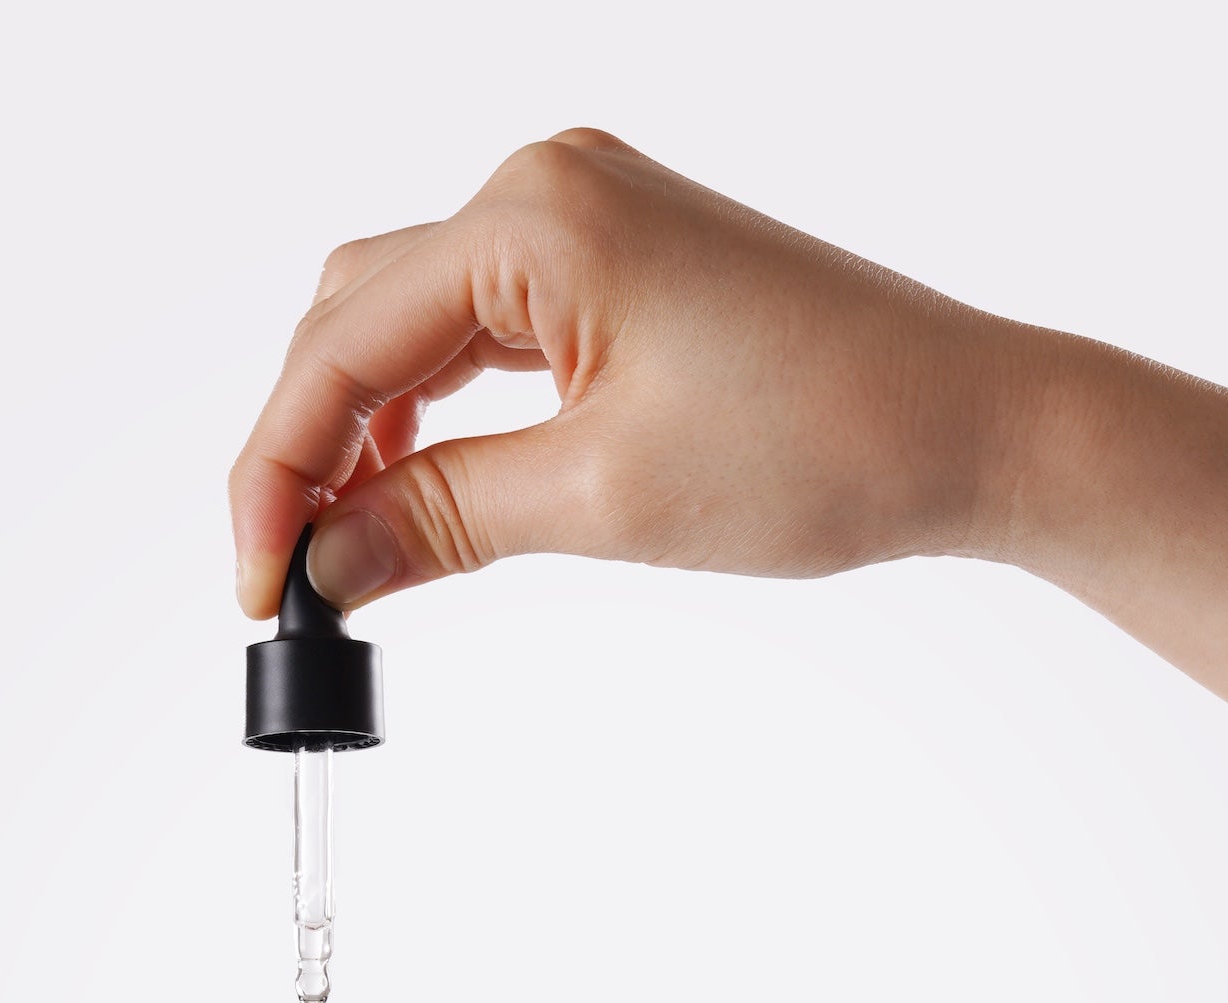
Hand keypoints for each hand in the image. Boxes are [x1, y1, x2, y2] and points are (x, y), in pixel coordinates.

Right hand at [231, 129, 1227, 767]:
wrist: (971, 429)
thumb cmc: (825, 445)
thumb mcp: (601, 500)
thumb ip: (437, 521)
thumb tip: (324, 566)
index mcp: (532, 219)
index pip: (340, 348)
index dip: (276, 476)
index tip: (256, 588)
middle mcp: (544, 188)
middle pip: (353, 316)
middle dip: (304, 449)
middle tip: (290, 580)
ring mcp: (583, 216)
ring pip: (409, 323)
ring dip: (365, 434)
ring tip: (348, 552)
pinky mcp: (617, 261)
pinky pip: (480, 331)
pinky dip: (437, 413)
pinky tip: (418, 490)